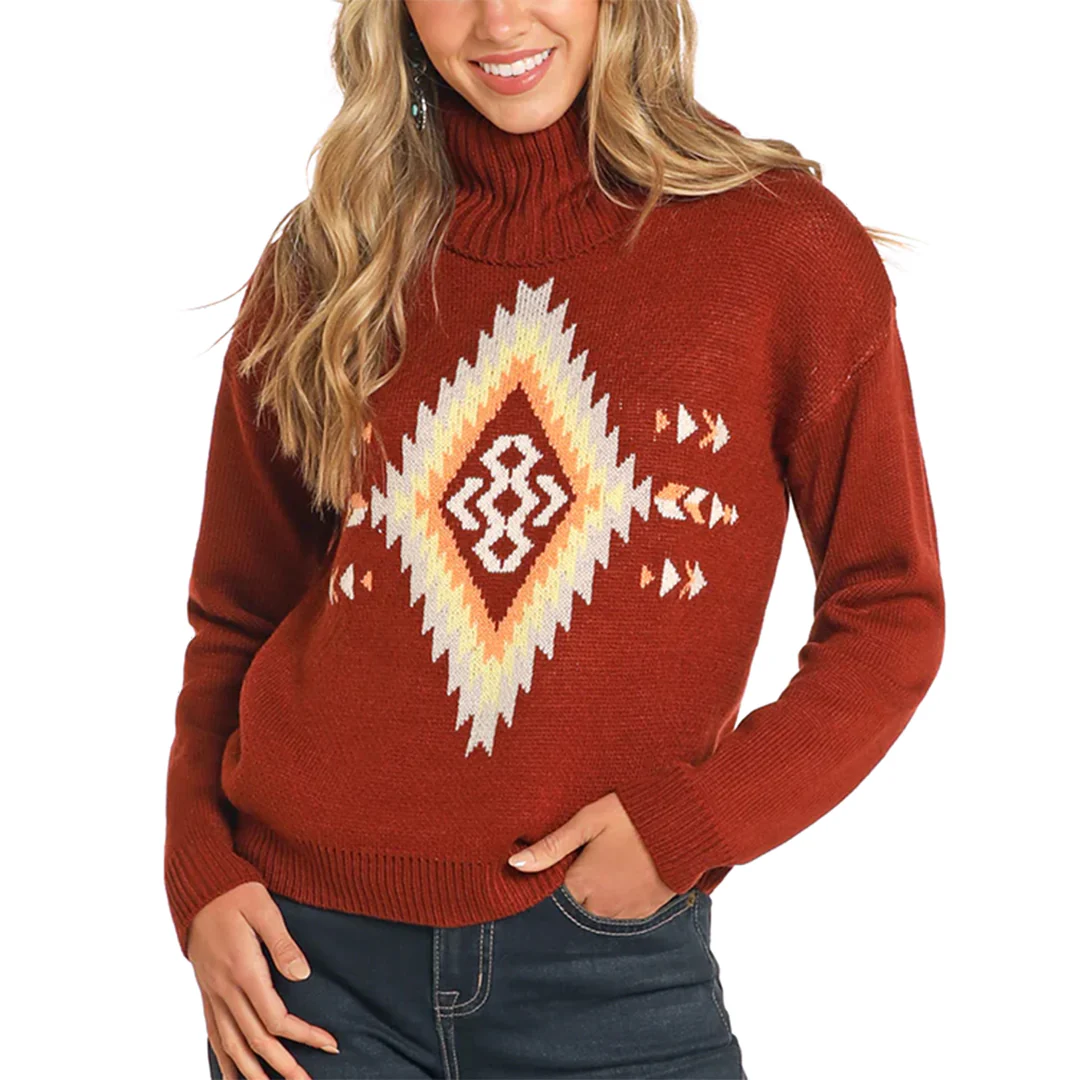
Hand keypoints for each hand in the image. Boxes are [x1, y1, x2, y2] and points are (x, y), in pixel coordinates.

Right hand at [188, 882, 339, 1079]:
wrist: (199, 888)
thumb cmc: (236, 892)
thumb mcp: (263, 908)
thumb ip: (282, 943)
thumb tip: (303, 975)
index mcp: (244, 970)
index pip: (276, 1018)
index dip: (303, 1036)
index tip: (329, 1044)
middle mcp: (225, 989)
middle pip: (255, 1041)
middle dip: (283, 1066)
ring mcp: (213, 994)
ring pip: (231, 1045)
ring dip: (252, 1073)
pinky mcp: (206, 992)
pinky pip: (212, 1035)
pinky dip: (223, 1060)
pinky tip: (232, 1077)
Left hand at [507, 792, 676, 918]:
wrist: (686, 822)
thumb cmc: (634, 815)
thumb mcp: (588, 821)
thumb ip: (552, 846)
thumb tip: (514, 865)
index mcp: (582, 884)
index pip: (553, 894)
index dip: (556, 875)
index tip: (564, 857)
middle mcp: (601, 906)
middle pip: (576, 903)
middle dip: (578, 884)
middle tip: (589, 854)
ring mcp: (626, 912)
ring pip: (598, 909)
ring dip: (599, 892)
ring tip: (610, 860)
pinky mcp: (647, 912)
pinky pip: (623, 911)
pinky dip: (620, 896)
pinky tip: (626, 871)